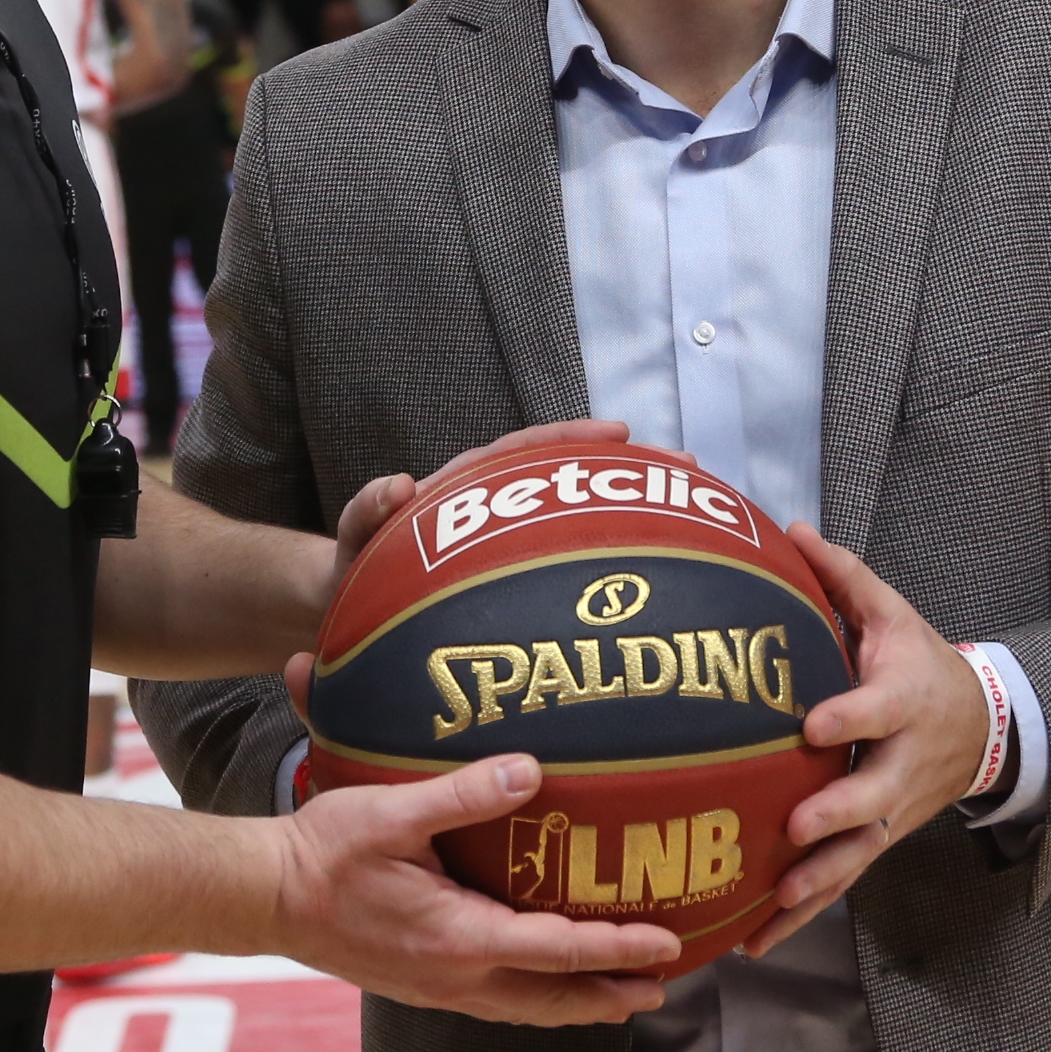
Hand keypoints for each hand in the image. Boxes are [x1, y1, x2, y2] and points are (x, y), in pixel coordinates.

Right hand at [267, 752, 678, 1024]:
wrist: (264, 897)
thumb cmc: (323, 852)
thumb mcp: (391, 812)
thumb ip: (463, 794)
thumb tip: (531, 770)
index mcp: (457, 937)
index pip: (557, 950)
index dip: (616, 949)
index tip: (667, 943)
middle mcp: (454, 977)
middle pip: (552, 998)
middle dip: (610, 994)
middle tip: (663, 986)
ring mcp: (436, 989)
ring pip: (524, 1010)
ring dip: (576, 1004)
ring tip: (619, 997)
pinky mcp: (420, 987)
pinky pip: (495, 1005)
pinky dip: (536, 1000)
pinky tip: (544, 986)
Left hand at [324, 418, 668, 604]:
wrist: (350, 616)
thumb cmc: (353, 575)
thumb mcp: (353, 540)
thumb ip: (364, 512)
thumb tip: (396, 482)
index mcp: (466, 491)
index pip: (524, 453)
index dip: (571, 440)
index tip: (619, 435)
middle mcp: (499, 513)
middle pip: (573, 480)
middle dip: (630, 470)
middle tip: (688, 467)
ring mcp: (513, 550)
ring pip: (582, 521)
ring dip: (633, 512)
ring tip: (700, 515)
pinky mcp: (519, 586)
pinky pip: (572, 566)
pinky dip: (614, 562)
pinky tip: (666, 584)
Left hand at [744, 527, 993, 958]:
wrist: (981, 727)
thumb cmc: (919, 664)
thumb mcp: (894, 614)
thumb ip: (843, 576)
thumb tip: (789, 526)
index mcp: (906, 701)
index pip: (879, 709)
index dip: (850, 717)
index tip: (811, 725)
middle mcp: (903, 764)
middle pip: (874, 798)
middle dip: (837, 817)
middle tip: (796, 830)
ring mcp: (893, 812)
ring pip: (858, 856)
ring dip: (818, 883)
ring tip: (775, 904)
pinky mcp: (878, 842)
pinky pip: (841, 882)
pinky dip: (802, 915)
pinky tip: (755, 941)